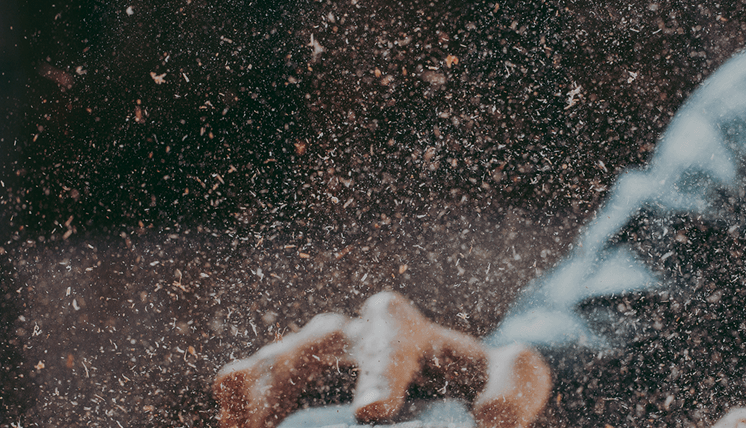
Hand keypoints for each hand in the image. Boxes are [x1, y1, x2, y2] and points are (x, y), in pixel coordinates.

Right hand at [213, 291, 551, 427]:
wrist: (445, 388)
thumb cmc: (478, 382)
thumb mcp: (513, 379)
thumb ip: (513, 387)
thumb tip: (494, 419)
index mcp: (400, 326)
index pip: (389, 344)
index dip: (379, 377)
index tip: (373, 413)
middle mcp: (344, 335)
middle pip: (309, 349)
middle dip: (286, 381)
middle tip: (270, 420)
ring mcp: (303, 359)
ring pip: (267, 366)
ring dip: (251, 394)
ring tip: (239, 423)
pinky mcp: (276, 387)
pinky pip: (245, 389)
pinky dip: (236, 406)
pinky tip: (232, 425)